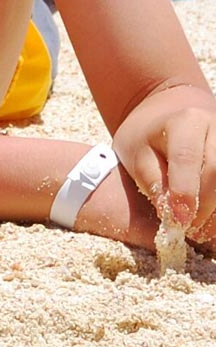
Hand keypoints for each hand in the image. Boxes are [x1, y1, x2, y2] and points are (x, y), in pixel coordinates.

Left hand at [111, 86, 215, 250]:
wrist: (171, 116)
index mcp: (185, 121)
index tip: (178, 220)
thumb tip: (171, 215)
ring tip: (200, 231)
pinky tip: (209, 223)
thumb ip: (153, 181)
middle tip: (188, 230)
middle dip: (203, 207)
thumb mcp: (137, 154)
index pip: (187, 158)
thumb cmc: (149, 139)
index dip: (184, 192)